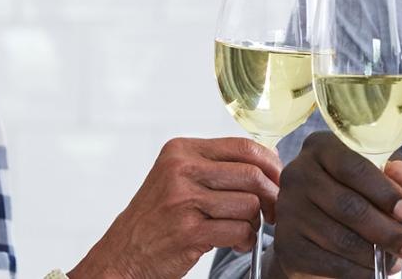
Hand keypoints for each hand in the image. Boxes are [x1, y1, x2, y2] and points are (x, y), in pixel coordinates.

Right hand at [73, 137, 280, 278]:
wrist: (123, 254)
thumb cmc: (156, 218)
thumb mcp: (178, 178)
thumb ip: (216, 167)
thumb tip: (270, 165)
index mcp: (181, 150)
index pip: (243, 147)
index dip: (271, 165)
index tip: (279, 182)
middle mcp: (180, 170)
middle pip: (251, 175)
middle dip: (272, 196)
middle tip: (273, 212)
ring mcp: (183, 200)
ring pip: (249, 205)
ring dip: (254, 223)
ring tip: (242, 230)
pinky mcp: (188, 231)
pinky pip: (239, 231)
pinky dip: (245, 240)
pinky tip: (235, 243)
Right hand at [268, 131, 401, 277]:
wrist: (311, 227)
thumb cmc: (350, 192)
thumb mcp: (373, 175)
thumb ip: (390, 172)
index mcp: (320, 148)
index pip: (354, 167)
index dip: (384, 192)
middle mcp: (297, 175)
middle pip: (348, 206)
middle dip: (386, 230)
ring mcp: (289, 211)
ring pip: (340, 239)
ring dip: (375, 255)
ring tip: (396, 260)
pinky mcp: (287, 245)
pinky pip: (329, 263)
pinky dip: (358, 272)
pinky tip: (375, 271)